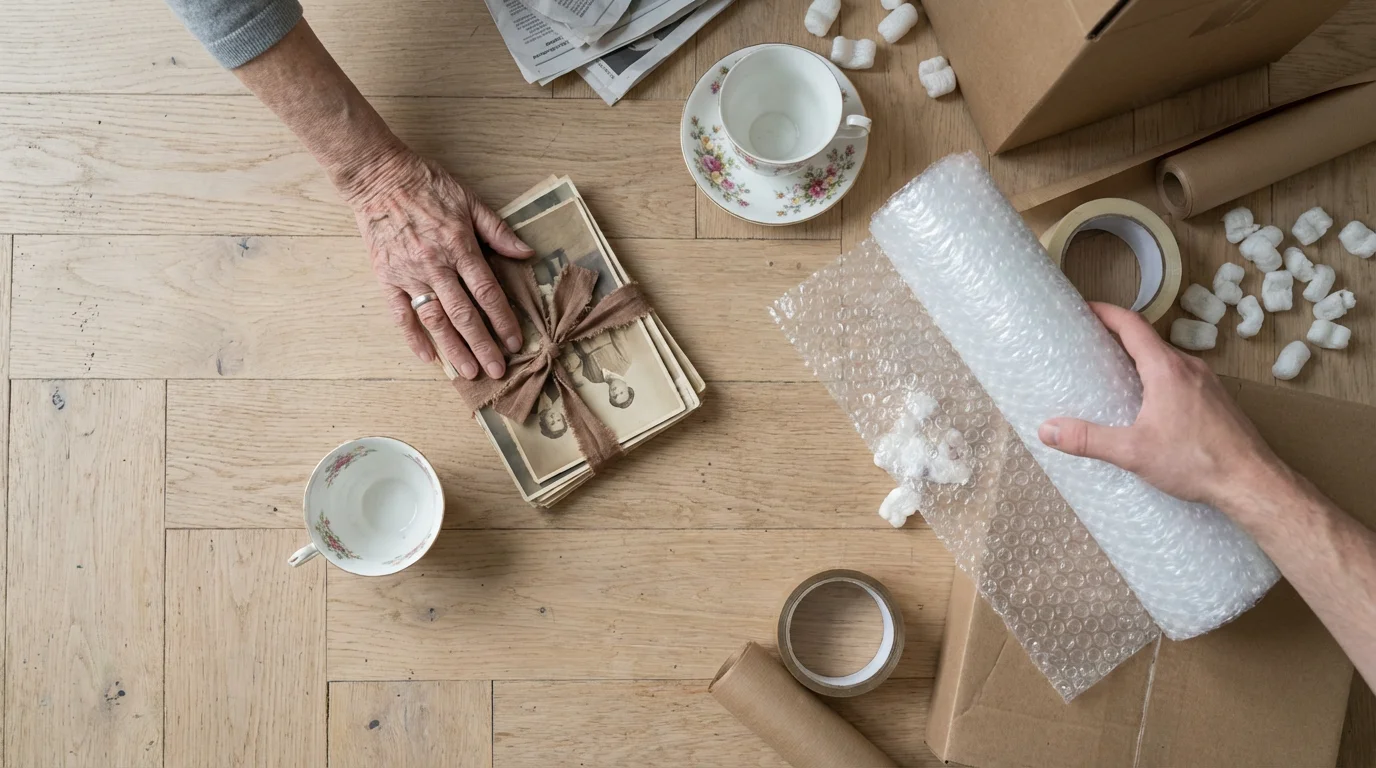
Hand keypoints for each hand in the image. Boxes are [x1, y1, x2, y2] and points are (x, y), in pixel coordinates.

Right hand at [345, 148, 532, 379]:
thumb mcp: (469, 200)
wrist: (379, 176)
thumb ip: (498, 231)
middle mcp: (435, 264)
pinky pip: (400, 313)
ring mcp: (408, 273)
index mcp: (459, 246)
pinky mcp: (386, 277)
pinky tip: (427, 357)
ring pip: (434, 319)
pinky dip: (412, 337)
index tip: (515, 341)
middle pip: (463, 314)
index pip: (486, 292)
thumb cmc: (427, 185)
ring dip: (452, 349)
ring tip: (468, 372)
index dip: (503, 319)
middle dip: (482, 345)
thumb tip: (526, 253)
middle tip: (497, 371)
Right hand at [1037, 302, 1283, 507]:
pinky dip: (1160, 380)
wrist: (1253, 482)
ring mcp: (1208, 384)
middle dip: (1119, 338)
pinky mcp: (1218, 402)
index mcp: (1167, 369)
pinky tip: (1150, 407)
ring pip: (1167, 360)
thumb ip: (1088, 439)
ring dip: (1141, 360)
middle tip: (1091, 346)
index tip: (1085, 307)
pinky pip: (1183, 378)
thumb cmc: (1197, 462)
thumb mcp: (1133, 452)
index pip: (1132, 325)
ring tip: (1116, 377)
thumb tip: (1047, 430)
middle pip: (1149, 340)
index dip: (1106, 312)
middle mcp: (1190, 368)